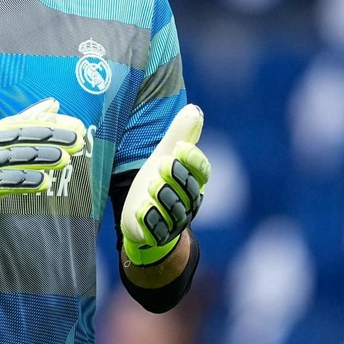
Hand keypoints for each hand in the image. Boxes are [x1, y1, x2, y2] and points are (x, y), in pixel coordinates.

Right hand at [0, 98, 85, 240]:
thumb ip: (26, 121)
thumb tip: (53, 104)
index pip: (28, 122)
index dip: (54, 123)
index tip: (78, 125)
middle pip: (25, 137)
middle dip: (54, 138)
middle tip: (79, 140)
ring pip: (17, 158)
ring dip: (43, 158)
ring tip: (66, 160)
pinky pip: (4, 182)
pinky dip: (25, 182)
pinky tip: (44, 183)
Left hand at [121, 104, 209, 265]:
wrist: (143, 213)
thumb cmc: (158, 178)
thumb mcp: (165, 154)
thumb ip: (180, 133)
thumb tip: (194, 109)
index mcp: (194, 181)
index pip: (202, 172)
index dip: (193, 161)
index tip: (179, 148)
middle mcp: (189, 203)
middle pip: (189, 191)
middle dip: (177, 177)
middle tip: (162, 163)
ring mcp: (174, 221)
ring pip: (175, 211)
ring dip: (164, 197)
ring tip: (152, 185)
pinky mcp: (156, 234)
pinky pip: (157, 230)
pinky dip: (149, 220)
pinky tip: (141, 209)